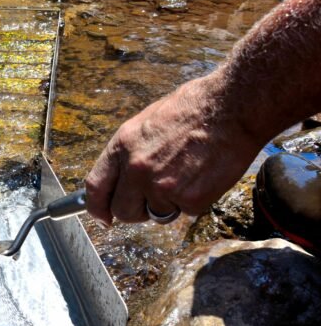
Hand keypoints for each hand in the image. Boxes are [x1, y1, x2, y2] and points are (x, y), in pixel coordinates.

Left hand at [84, 71, 262, 225]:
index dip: (96, 207)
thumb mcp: (144, 123)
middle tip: (153, 199)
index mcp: (121, 147)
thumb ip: (129, 154)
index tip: (102, 217)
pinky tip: (203, 176)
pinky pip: (186, 211)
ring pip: (157, 214)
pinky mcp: (189, 200)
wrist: (230, 108)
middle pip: (123, 211)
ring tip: (187, 173)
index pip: (96, 187)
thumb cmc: (192, 110)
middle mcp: (136, 170)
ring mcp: (162, 187)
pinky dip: (195, 200)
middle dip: (136, 210)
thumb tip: (121, 178)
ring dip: (169, 203)